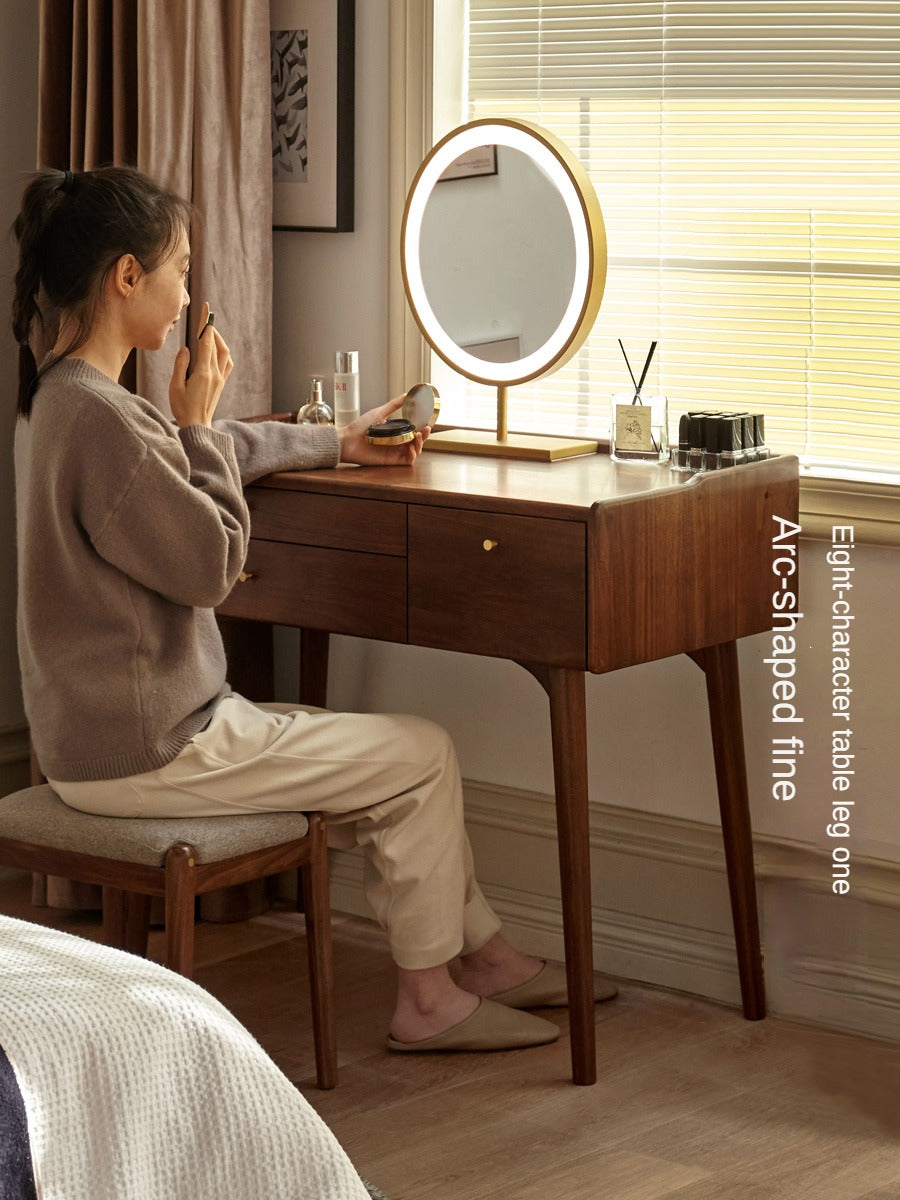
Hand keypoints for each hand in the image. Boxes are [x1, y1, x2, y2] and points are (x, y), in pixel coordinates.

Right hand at [169, 302, 233, 427]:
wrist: (197, 426)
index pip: (207, 342)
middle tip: (205, 318)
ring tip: (208, 333)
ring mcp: (220, 379)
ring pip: (225, 354)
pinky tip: (216, 350)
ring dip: (218, 340)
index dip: (206, 325)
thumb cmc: (183, 408)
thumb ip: (180, 365)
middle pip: (218, 345)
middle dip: (212, 330)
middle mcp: (215, 374)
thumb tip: (186, 349)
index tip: (207, 310)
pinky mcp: (221, 384)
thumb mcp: (175, 386)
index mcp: (203, 372)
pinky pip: (227, 364)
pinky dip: (223, 352)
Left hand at [338, 394, 430, 465]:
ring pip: (415, 450)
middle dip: (424, 436)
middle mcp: (397, 441)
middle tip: (426, 429)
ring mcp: (395, 451)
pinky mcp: (391, 460)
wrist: (348, 440)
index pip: (413, 430)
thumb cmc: (360, 427)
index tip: (426, 422)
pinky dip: (412, 455)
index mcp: (396, 431)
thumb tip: (405, 395)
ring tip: (417, 436)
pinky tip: (411, 448)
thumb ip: (393, 405)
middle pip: (417, 441)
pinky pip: (407, 460)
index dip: (422, 427)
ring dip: (420, 444)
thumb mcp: (379, 412)